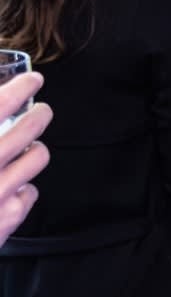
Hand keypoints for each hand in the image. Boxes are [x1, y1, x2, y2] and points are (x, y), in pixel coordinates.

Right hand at [0, 74, 50, 241]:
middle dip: (40, 114)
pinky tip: (10, 187)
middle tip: (40, 110)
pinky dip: (22, 188)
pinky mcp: (9, 216)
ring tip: (29, 147)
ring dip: (35, 149)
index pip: (1, 105)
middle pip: (31, 125)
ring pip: (39, 156)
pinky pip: (31, 191)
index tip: (32, 80)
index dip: (20, 88)